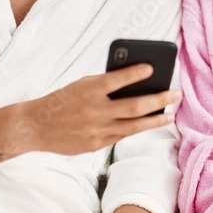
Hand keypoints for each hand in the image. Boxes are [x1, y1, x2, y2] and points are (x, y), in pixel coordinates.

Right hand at [17, 64, 180, 154]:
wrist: (35, 126)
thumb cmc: (63, 100)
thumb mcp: (81, 85)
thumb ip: (105, 84)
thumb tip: (137, 83)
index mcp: (87, 90)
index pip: (116, 80)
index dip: (135, 73)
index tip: (152, 68)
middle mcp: (93, 111)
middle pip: (134, 107)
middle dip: (159, 100)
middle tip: (177, 94)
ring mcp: (95, 130)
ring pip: (133, 126)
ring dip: (156, 120)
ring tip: (170, 114)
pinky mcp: (94, 145)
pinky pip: (121, 135)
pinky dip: (136, 128)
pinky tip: (149, 123)